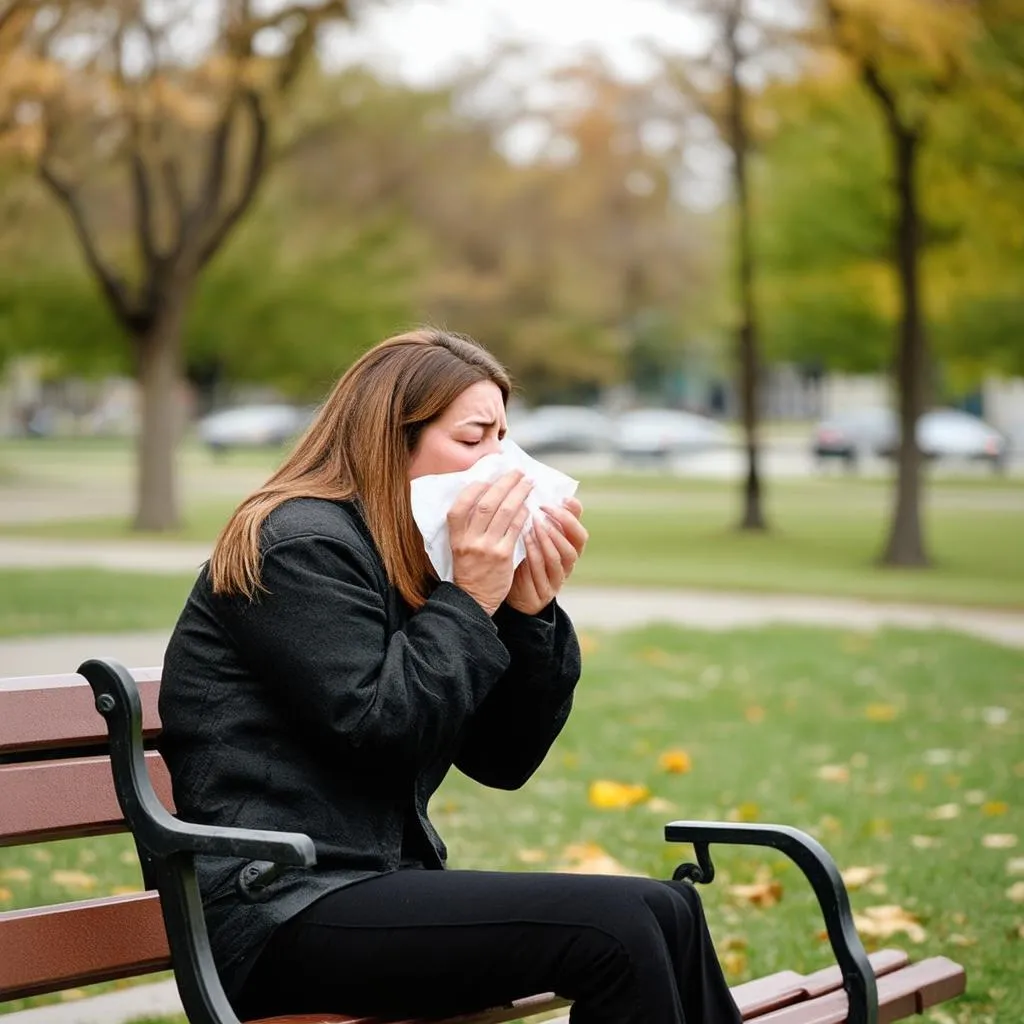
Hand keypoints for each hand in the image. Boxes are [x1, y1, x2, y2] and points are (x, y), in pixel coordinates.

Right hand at [449, 470, 533, 615]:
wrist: (474, 601)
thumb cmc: (468, 571)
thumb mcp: (458, 548)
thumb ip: (467, 527)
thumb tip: (483, 498)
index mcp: (455, 537)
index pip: (459, 507)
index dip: (472, 490)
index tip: (487, 479)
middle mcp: (469, 540)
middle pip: (486, 504)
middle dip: (504, 484)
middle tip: (517, 472)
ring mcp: (487, 548)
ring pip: (504, 512)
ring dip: (518, 494)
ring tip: (528, 483)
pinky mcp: (503, 556)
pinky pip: (515, 529)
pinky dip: (523, 515)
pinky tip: (529, 507)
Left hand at [506, 497, 587, 615]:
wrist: (514, 595)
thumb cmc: (525, 560)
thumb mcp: (535, 539)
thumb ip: (542, 521)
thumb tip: (544, 492)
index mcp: (569, 549)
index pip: (579, 530)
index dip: (574, 515)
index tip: (564, 499)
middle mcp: (567, 564)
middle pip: (576, 542)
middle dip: (562, 523)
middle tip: (545, 508)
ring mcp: (557, 578)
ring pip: (560, 556)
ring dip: (549, 537)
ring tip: (536, 523)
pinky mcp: (544, 591)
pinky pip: (542, 570)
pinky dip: (535, 553)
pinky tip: (525, 539)